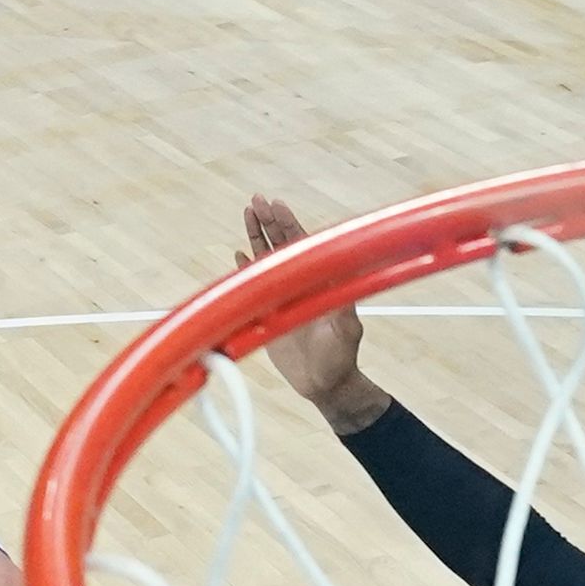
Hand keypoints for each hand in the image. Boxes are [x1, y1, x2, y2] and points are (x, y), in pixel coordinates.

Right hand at [238, 193, 381, 428]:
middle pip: (281, 245)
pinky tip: (238, 254)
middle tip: (255, 200)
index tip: (276, 204)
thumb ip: (341, 307)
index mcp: (318, 282)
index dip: (288, 224)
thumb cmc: (340, 359)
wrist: (324, 385)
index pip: (301, 245)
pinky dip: (246, 268)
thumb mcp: (346, 330)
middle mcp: (300, 284)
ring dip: (256, 236)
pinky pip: (254, 286)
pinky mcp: (268, 314)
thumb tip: (336, 280)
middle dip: (269, 221)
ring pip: (266, 260)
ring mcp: (282, 297)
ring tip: (246, 213)